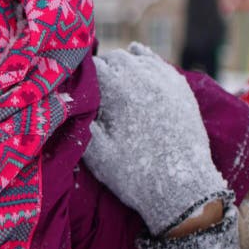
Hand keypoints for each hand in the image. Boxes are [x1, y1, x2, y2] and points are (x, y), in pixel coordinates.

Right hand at [83, 43, 227, 235]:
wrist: (183, 190)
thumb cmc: (134, 175)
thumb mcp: (96, 154)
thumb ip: (80, 123)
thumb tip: (65, 103)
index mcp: (119, 92)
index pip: (92, 67)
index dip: (79, 74)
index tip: (71, 84)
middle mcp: (143, 79)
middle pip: (115, 58)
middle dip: (100, 68)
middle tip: (91, 85)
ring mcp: (166, 82)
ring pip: (137, 57)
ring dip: (122, 64)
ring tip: (111, 77)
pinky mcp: (182, 90)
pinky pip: (160, 64)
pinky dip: (146, 60)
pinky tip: (138, 57)